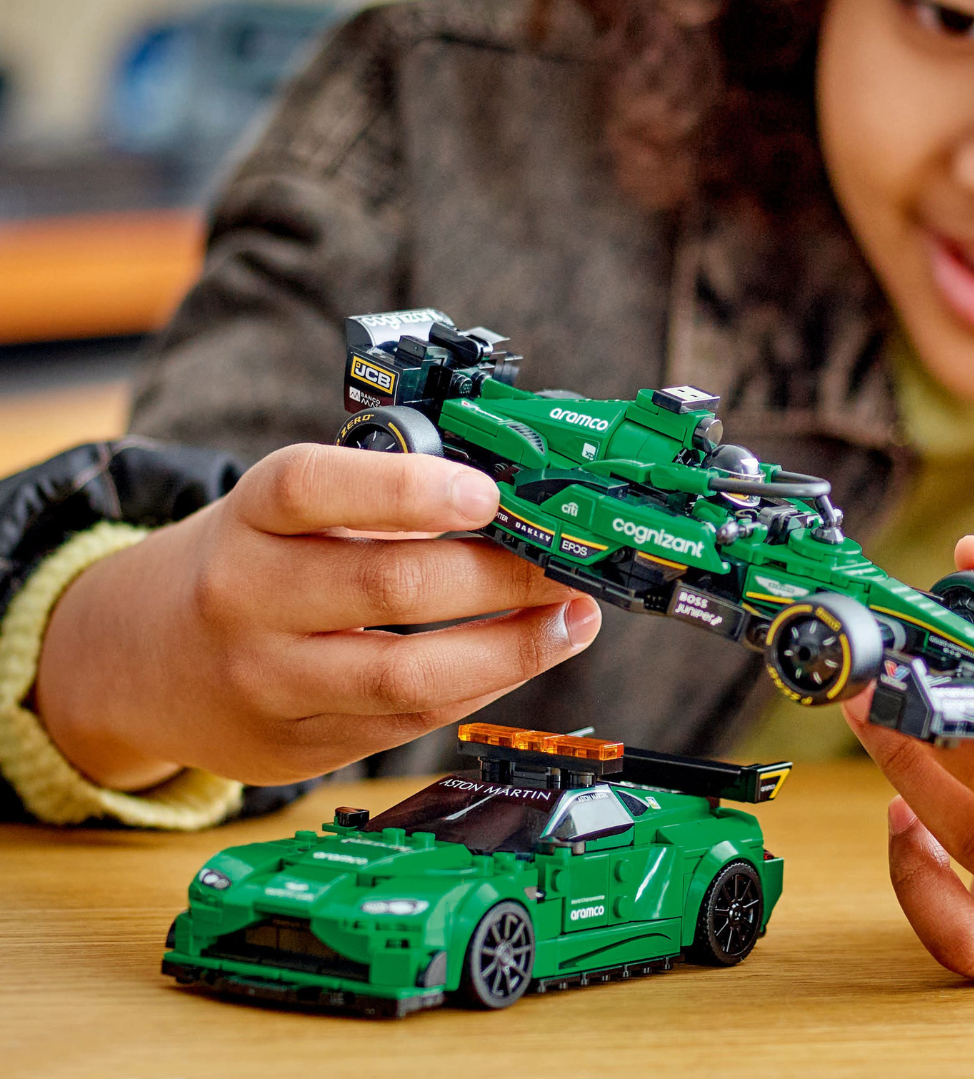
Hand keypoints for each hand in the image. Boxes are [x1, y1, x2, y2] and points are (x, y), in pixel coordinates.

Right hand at [34, 444, 600, 789]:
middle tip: (566, 561)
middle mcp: (248, 598)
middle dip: (502, 575)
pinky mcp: (293, 748)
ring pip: (409, 675)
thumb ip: (376, 498)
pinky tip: (521, 655)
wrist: (137, 658)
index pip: (320, 489)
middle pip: (391, 586)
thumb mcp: (285, 510)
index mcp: (250, 516)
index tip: (488, 494)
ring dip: (513, 647)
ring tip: (571, 620)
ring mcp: (268, 683)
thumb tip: (510, 506)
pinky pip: (406, 722)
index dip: (409, 489)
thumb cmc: (250, 559)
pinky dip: (478, 687)